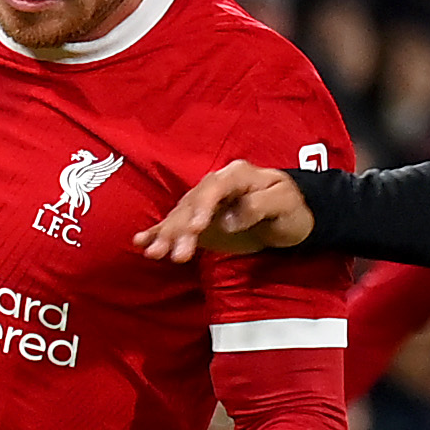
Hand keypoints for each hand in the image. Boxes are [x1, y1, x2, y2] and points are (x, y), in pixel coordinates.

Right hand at [137, 161, 314, 261]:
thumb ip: (258, 207)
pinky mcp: (198, 220)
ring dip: (165, 235)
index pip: (215, 187)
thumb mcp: (284, 204)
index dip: (203, 206)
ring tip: (152, 253)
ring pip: (180, 216)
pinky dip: (157, 232)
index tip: (196, 228)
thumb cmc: (290, 207)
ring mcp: (204, 202)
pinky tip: (140, 242)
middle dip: (181, 229)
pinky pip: (176, 224)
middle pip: (193, 204)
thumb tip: (228, 219)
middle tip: (176, 254)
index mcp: (237, 175)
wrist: (288, 214)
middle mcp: (215, 184)